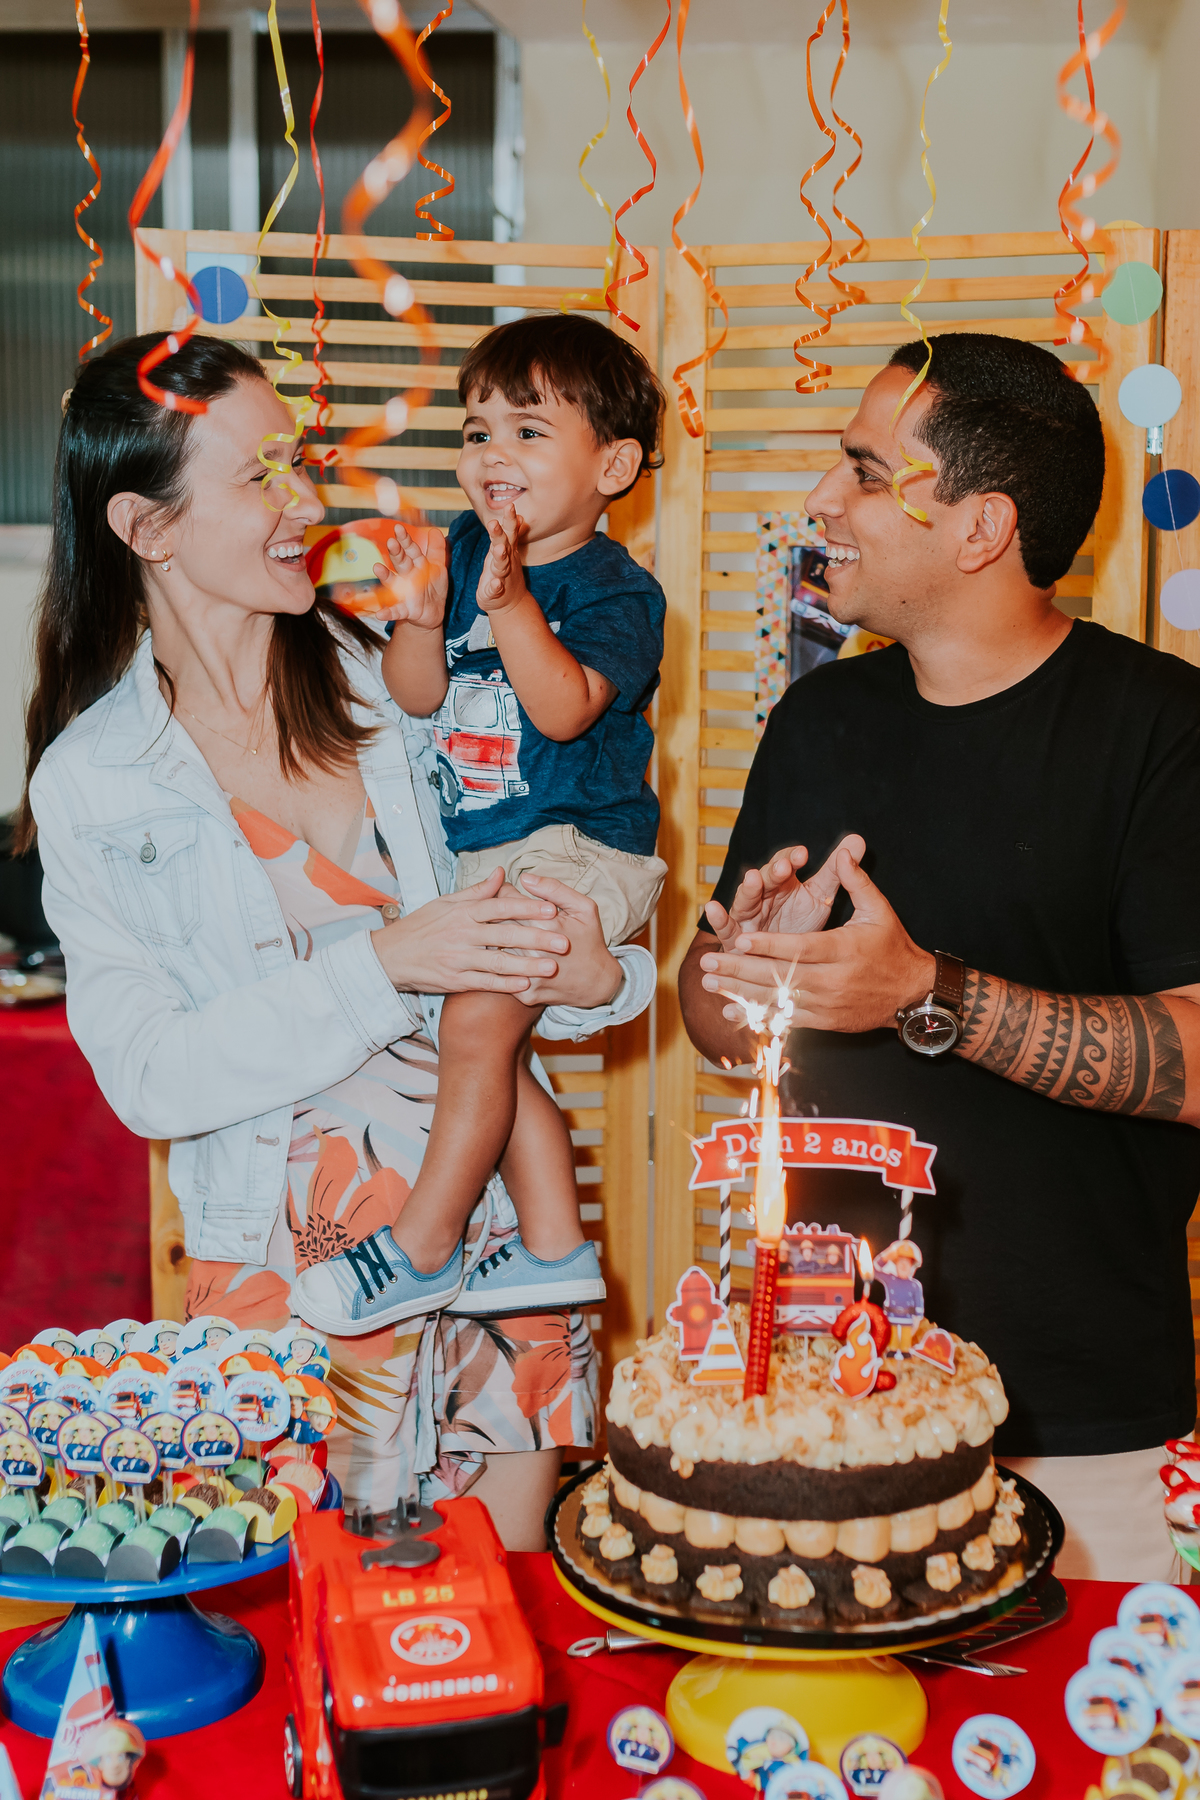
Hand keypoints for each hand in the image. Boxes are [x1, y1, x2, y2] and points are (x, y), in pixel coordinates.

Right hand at [371, 523, 447, 628]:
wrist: (432, 613)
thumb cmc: (432, 588)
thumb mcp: (438, 567)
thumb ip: (436, 549)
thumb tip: (434, 530)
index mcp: (416, 565)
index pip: (410, 550)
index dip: (405, 539)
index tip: (398, 528)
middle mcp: (407, 576)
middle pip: (401, 562)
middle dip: (396, 552)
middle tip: (391, 542)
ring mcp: (404, 593)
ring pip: (393, 582)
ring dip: (385, 576)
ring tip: (377, 568)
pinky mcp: (405, 610)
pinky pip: (395, 611)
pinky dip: (388, 613)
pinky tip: (380, 614)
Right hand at [372, 867, 568, 994]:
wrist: (390, 957)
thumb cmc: (421, 927)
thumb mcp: (445, 903)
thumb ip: (476, 892)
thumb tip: (501, 873)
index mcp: (462, 912)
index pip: (500, 907)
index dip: (527, 908)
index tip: (552, 909)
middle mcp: (462, 935)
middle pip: (505, 936)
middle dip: (537, 938)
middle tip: (564, 941)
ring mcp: (458, 959)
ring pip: (499, 963)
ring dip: (528, 965)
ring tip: (552, 967)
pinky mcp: (455, 981)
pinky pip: (485, 983)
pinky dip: (506, 985)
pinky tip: (527, 985)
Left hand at [477, 505, 529, 614]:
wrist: (510, 603)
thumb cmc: (505, 573)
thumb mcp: (508, 551)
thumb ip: (512, 534)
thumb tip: (519, 516)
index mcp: (506, 550)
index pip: (509, 533)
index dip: (510, 520)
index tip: (510, 506)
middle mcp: (505, 561)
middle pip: (504, 545)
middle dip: (500, 534)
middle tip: (494, 523)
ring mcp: (502, 576)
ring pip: (501, 566)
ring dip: (500, 557)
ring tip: (499, 549)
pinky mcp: (495, 592)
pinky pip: (495, 588)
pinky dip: (495, 586)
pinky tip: (496, 583)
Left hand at [503, 874, 622, 1009]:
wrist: (596, 983)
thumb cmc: (589, 940)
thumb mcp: (583, 908)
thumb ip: (554, 890)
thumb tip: (525, 878)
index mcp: (548, 926)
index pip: (509, 902)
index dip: (505, 895)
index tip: (507, 894)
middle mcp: (535, 952)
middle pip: (498, 927)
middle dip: (496, 917)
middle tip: (499, 913)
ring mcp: (530, 975)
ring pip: (496, 952)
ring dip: (495, 941)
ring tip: (501, 934)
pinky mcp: (526, 994)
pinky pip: (502, 976)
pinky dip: (502, 965)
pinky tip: (509, 956)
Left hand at [699, 847, 934, 1031]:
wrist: (913, 995)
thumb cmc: (893, 947)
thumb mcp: (879, 910)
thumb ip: (856, 881)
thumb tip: (845, 850)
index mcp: (844, 949)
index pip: (799, 948)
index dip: (767, 945)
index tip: (738, 939)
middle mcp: (833, 979)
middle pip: (780, 975)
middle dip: (740, 969)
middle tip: (707, 962)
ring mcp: (827, 1004)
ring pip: (777, 999)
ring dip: (741, 992)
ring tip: (710, 982)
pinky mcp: (825, 1021)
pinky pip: (786, 1020)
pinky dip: (757, 1015)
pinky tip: (731, 1010)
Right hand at [703, 832, 865, 951]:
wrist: (787, 965)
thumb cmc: (800, 926)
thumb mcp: (820, 898)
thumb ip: (836, 871)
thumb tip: (858, 838)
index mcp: (783, 885)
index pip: (785, 865)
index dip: (791, 858)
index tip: (803, 854)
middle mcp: (763, 897)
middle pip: (765, 880)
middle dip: (772, 872)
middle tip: (783, 866)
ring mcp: (748, 916)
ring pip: (745, 900)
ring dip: (748, 889)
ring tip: (752, 878)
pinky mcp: (735, 939)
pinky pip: (725, 928)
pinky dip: (718, 919)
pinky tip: (713, 908)